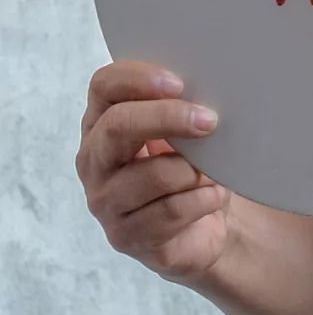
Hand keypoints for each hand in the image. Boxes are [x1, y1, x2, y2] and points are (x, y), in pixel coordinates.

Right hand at [76, 60, 231, 282]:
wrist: (201, 227)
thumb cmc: (189, 166)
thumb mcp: (182, 130)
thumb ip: (182, 105)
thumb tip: (207, 88)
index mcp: (103, 121)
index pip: (104, 86)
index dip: (138, 78)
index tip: (180, 83)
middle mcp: (95, 159)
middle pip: (118, 125)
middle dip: (168, 117)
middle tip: (209, 121)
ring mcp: (104, 201)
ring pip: (153, 174)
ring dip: (197, 171)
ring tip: (215, 173)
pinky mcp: (124, 236)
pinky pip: (171, 210)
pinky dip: (204, 199)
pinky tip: (213, 197)